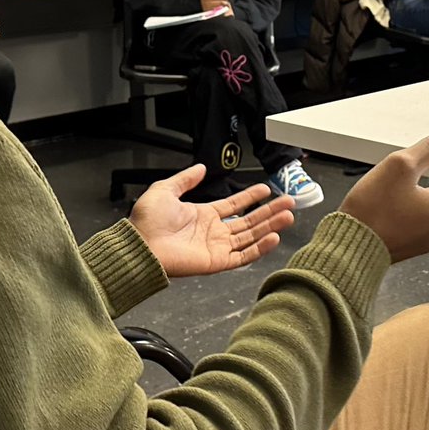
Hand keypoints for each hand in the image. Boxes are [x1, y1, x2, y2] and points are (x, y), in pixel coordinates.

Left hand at [129, 165, 295, 276]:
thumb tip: (200, 167)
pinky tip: (274, 237)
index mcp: (203, 215)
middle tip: (289, 201)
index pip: (234, 205)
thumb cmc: (146, 222)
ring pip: (251, 236)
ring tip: (288, 215)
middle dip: (269, 211)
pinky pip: (243, 256)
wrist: (139, 246)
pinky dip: (260, 248)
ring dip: (270, 226)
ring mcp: (217, 247)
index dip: (251, 197)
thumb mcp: (164, 190)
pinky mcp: (217, 262)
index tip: (266, 189)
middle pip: (249, 221)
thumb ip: (185, 179)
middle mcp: (213, 232)